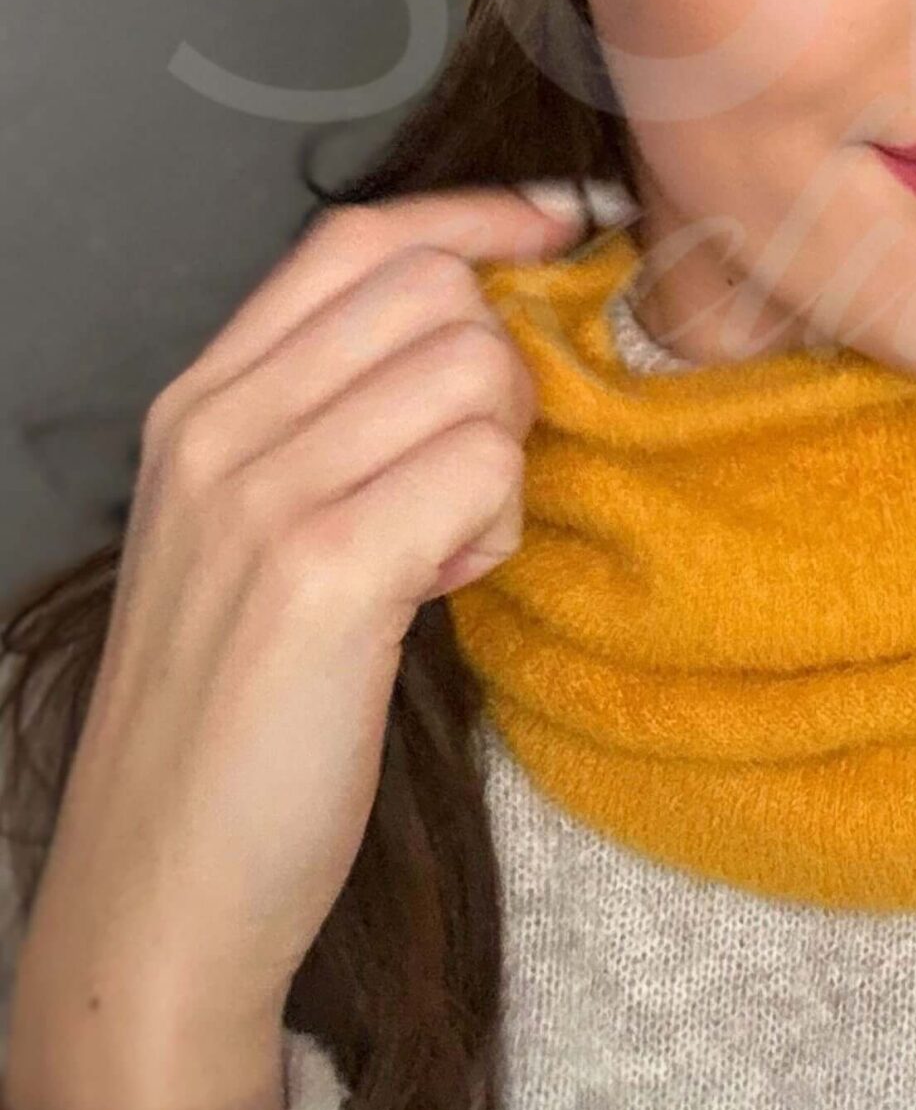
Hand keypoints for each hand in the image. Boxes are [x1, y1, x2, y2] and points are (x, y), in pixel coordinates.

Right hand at [1, 183, 586, 1109]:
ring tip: (443, 551)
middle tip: (467, 482)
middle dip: (498, 367)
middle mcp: (218, 430)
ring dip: (501, 459)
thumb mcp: (246, 535)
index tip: (560, 223)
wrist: (160, 894)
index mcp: (197, 405)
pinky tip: (443, 589)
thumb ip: (329, 421)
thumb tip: (475, 330)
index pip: (357, 237)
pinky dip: (496, 524)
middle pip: (435, 288)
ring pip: (474, 370)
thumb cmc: (229, 720)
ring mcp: (262, 497)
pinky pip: (481, 468)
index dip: (477, 215)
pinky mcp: (320, 575)